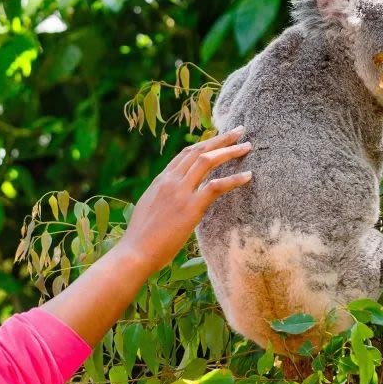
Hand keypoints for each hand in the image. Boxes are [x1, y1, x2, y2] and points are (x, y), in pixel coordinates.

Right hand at [116, 126, 251, 273]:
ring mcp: (180, 192)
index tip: (219, 138)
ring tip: (247, 146)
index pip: (185, 155)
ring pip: (207, 161)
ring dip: (230, 151)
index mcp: (160, 181)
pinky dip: (234, 179)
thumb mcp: (149, 209)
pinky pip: (216, 186)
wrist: (135, 252)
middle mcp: (170, 181)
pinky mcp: (191, 207)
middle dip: (221, 139)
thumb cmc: (140, 238)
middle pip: (198, 151)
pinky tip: (248, 176)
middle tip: (239, 130)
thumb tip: (171, 199)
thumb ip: (161, 198)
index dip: (205, 144)